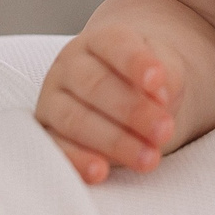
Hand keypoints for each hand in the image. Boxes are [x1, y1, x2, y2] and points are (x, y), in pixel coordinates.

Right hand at [35, 22, 182, 183]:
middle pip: (96, 85)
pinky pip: (56, 148)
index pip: (115, 44)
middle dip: (133, 111)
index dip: (136, 62)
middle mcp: (70, 66)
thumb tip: (161, 92)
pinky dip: (76, 161)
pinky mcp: (47, 134)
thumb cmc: (145, 82)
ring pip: (76, 119)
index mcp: (100, 41)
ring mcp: (53, 100)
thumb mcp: (164, 71)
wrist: (127, 96)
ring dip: (114, 141)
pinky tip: (100, 172)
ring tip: (149, 158)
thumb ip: (168, 75)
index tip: (158, 80)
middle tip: (165, 130)